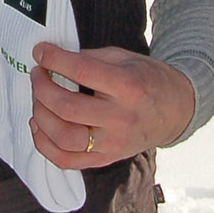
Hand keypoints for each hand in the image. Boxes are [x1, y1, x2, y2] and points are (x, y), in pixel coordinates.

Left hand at [27, 45, 195, 168]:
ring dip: (41, 116)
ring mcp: (113, 144)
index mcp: (128, 87)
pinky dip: (45, 145)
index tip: (40, 51)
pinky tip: (40, 126)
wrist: (176, 110)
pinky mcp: (106, 159)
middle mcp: (121, 118)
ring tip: (38, 99)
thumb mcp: (125, 58)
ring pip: (64, 138)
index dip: (54, 59)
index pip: (82, 72)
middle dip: (42, 88)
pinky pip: (67, 161)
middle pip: (68, 108)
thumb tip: (54, 59)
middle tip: (37, 75)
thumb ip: (90, 58)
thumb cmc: (148, 80)